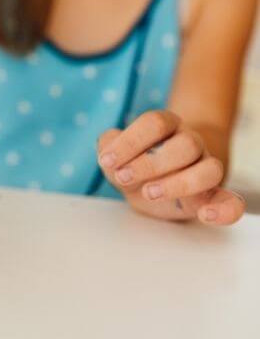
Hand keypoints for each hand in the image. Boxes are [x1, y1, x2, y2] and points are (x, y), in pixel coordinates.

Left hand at [97, 110, 244, 224]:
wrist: (150, 185)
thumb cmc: (133, 166)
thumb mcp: (115, 155)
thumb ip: (108, 147)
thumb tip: (107, 149)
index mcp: (165, 127)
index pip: (155, 123)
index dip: (130, 141)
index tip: (107, 161)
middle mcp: (190, 143)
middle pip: (186, 144)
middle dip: (150, 163)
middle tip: (123, 177)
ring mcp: (205, 168)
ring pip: (210, 170)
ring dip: (179, 184)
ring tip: (149, 193)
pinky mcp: (212, 196)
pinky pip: (231, 201)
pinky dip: (224, 210)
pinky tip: (205, 216)